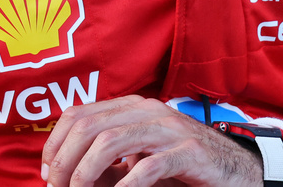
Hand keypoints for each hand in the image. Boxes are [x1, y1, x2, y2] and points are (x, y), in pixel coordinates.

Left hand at [42, 96, 263, 186]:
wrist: (235, 169)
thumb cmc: (181, 164)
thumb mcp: (138, 158)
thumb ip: (107, 163)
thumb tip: (67, 176)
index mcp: (130, 106)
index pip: (78, 115)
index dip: (55, 144)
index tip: (47, 173)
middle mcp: (146, 110)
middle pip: (88, 127)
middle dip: (64, 162)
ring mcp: (168, 129)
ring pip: (110, 142)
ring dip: (85, 173)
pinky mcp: (187, 152)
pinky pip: (147, 167)